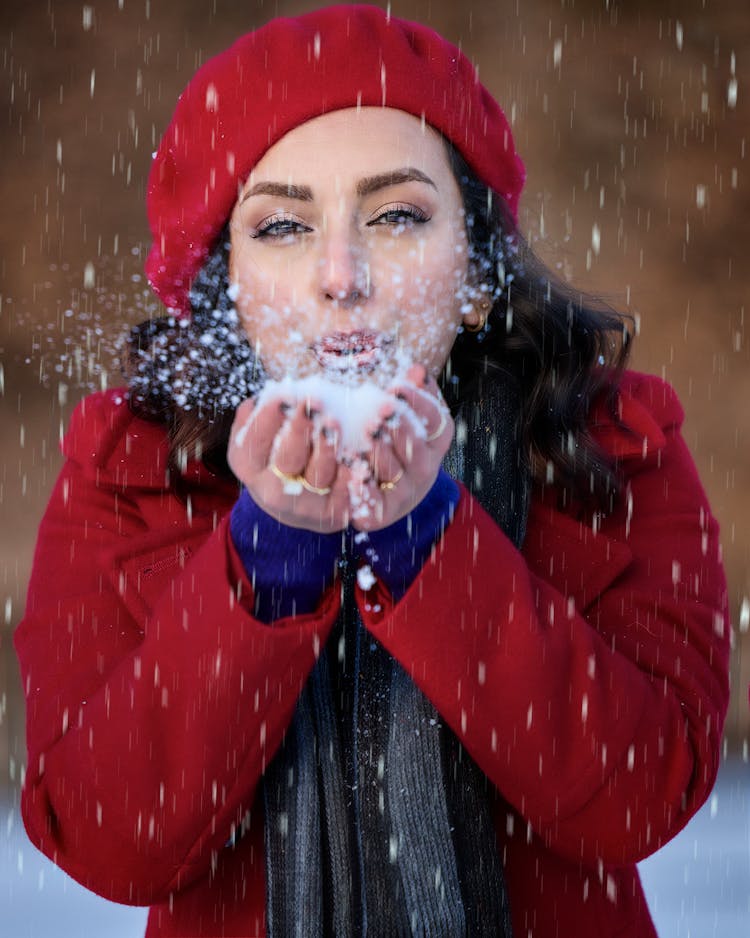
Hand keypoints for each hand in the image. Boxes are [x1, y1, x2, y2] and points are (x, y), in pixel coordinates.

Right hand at [227, 392, 351, 532]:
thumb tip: (270, 395)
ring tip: (334, 422)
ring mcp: (306, 506)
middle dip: (300, 430)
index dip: (268, 419)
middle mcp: (274, 492)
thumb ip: (261, 414)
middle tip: (314, 404)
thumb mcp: (263, 434)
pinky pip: (348, 490)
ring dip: (327, 448)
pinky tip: (363, 446)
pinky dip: (356, 467)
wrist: (301, 500)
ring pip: (319, 475)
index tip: (284, 396)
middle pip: (288, 460)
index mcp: (250, 466)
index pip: (253, 443)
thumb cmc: (282, 451)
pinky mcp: (335, 514)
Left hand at [348, 364, 453, 531]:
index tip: (398, 387)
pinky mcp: (381, 513)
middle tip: (383, 410)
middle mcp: (423, 469)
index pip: (436, 421)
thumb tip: (417, 370)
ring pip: (394, 474)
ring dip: (381, 455)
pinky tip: (353, 474)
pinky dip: (364, 491)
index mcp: (433, 442)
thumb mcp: (401, 414)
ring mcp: (404, 493)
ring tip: (367, 436)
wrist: (374, 486)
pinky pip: (374, 506)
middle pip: (417, 450)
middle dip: (401, 429)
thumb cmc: (388, 439)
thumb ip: (410, 393)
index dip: (419, 404)